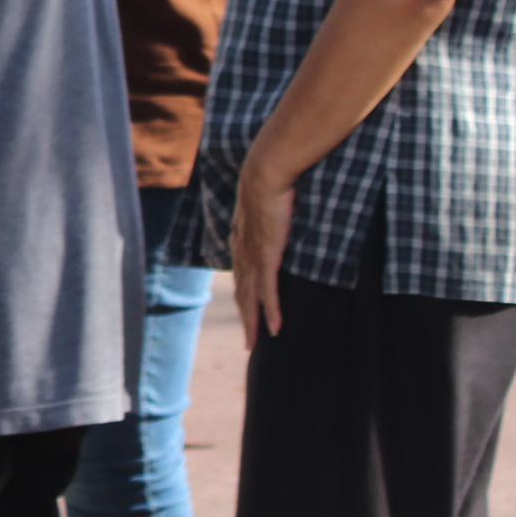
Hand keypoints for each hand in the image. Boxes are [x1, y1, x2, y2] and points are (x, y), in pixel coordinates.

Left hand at [231, 165, 296, 341]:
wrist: (264, 172)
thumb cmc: (269, 181)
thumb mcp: (264, 202)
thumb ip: (267, 215)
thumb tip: (275, 213)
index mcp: (240, 240)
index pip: (241, 275)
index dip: (244, 297)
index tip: (247, 313)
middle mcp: (242, 251)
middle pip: (242, 293)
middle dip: (245, 319)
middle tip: (249, 343)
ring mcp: (253, 255)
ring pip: (251, 298)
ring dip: (253, 323)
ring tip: (255, 344)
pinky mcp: (266, 255)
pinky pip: (268, 290)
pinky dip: (270, 310)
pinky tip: (274, 328)